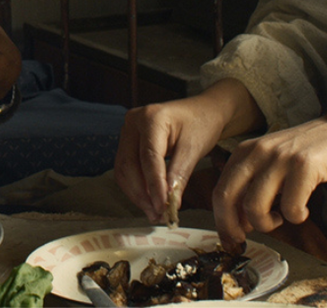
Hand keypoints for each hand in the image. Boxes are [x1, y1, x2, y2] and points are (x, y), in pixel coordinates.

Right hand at [114, 79, 262, 223]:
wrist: (203, 112)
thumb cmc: (201, 124)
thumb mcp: (194, 149)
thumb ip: (179, 175)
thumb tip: (169, 204)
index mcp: (151, 118)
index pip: (148, 158)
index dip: (154, 186)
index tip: (163, 208)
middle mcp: (133, 122)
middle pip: (129, 165)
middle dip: (142, 194)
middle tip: (158, 215)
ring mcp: (128, 131)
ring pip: (124, 170)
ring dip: (137, 194)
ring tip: (155, 212)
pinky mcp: (129, 142)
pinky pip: (127, 169)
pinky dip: (137, 187)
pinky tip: (150, 200)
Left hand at [211, 113, 326, 252]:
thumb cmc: (302, 156)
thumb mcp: (268, 164)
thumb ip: (250, 187)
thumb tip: (238, 223)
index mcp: (244, 151)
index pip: (220, 190)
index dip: (222, 220)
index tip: (230, 237)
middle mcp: (258, 152)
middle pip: (228, 197)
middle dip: (233, 226)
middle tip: (247, 237)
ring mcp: (280, 158)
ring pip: (255, 207)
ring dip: (267, 223)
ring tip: (281, 217)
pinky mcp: (304, 166)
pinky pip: (290, 207)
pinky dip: (295, 217)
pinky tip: (303, 211)